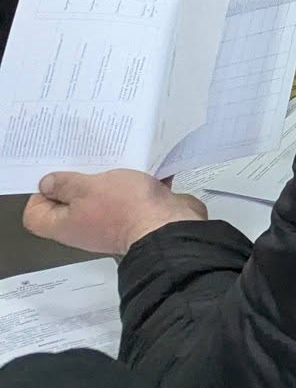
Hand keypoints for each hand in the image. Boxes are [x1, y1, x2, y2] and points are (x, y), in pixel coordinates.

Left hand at [24, 169, 205, 256]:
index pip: (36, 214)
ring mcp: (112, 222)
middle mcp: (85, 227)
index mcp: (65, 225)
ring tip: (114, 161)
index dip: (39, 194)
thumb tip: (48, 184)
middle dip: (79, 180)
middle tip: (84, 161)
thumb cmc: (126, 210)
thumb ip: (65, 184)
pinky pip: (130, 195)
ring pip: (103, 196)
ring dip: (109, 179)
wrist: (169, 224)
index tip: (53, 175)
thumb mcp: (88, 187)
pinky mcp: (136, 215)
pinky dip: (135, 182)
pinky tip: (142, 167)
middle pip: (71, 203)